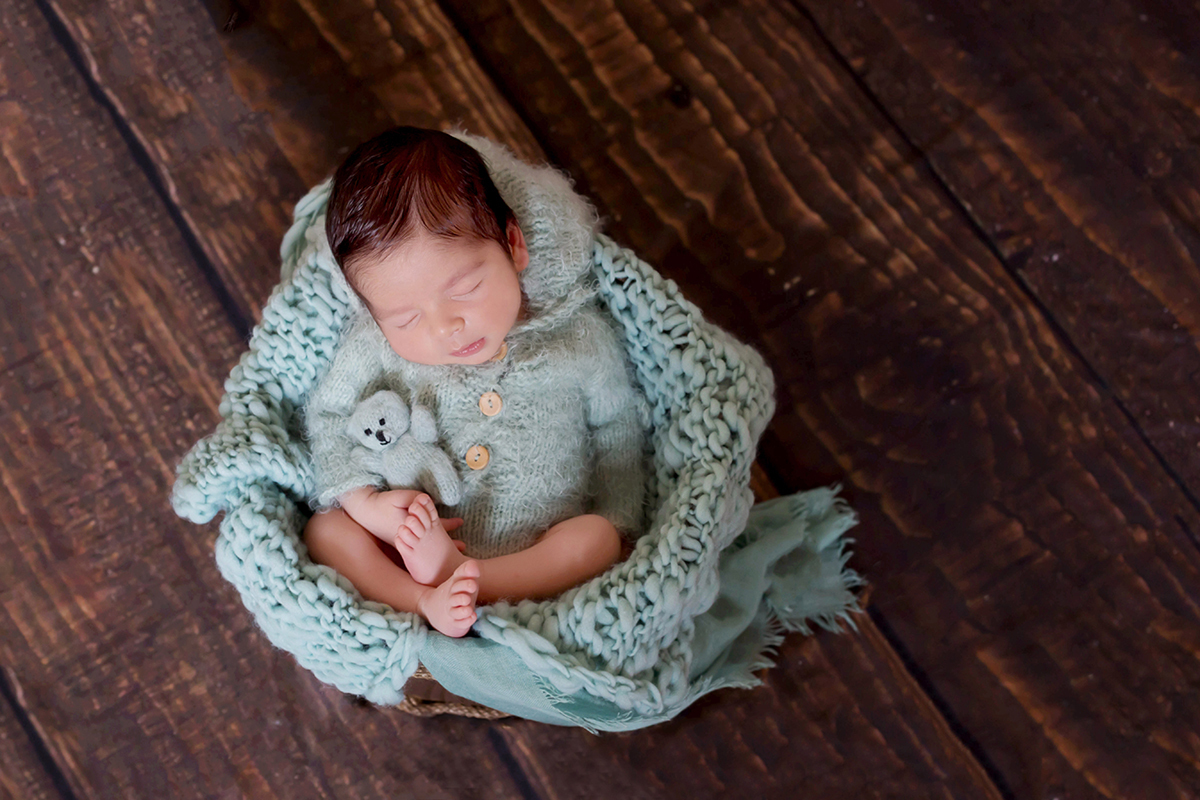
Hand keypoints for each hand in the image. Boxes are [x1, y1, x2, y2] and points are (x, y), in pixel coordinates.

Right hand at [338, 486, 463, 542]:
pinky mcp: (400, 540)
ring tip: (455, 548)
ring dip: (439, 545)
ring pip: (426, 544)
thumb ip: (418, 499)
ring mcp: (405, 541)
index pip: (435, 528)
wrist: (365, 511)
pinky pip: (419, 543)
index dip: (449, 526)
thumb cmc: (383, 503)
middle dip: (448, 544)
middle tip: (464, 547)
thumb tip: (430, 502)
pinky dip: (428, 543)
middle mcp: (410, 538)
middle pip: (433, 541)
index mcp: (412, 528)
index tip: (462, 526)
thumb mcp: (402, 496)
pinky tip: (434, 546)